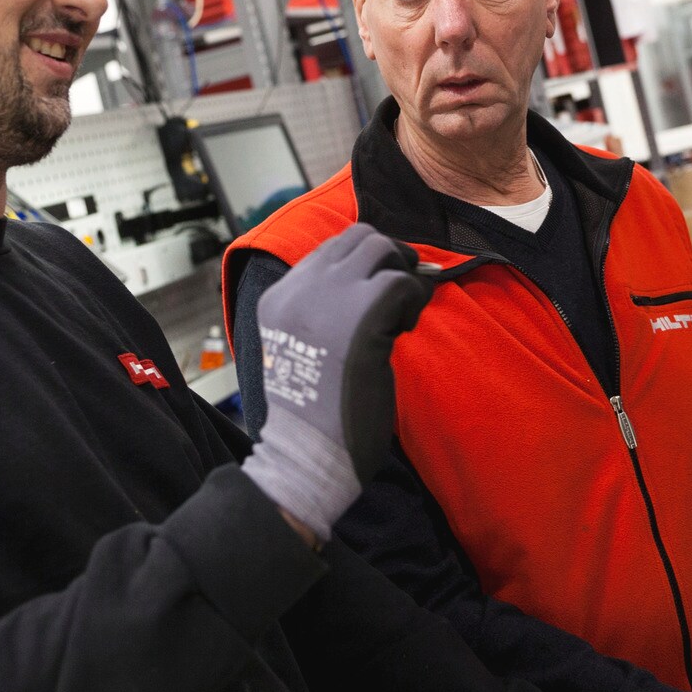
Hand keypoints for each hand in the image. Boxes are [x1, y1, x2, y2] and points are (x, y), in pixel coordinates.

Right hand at [243, 225, 430, 543]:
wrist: (310, 454)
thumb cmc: (315, 411)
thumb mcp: (304, 345)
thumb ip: (325, 308)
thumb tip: (381, 275)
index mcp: (278, 297)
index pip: (331, 249)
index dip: (366, 265)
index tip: (380, 293)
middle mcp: (298, 289)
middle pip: (360, 237)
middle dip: (390, 260)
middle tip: (399, 298)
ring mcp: (328, 298)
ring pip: (383, 250)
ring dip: (402, 280)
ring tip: (398, 320)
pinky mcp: (361, 315)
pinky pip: (403, 283)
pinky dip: (413, 302)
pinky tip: (401, 332)